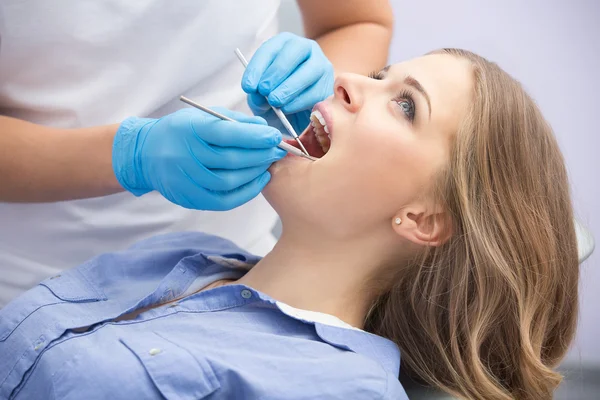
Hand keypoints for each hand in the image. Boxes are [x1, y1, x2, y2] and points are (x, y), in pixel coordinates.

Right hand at [112, 108, 285, 210]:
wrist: (146, 154)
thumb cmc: (181, 132)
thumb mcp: (203, 117)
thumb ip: (234, 121)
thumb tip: (264, 128)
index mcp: (190, 130)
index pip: (227, 134)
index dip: (255, 137)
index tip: (275, 136)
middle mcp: (185, 155)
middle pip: (231, 159)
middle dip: (260, 155)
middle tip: (277, 150)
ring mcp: (186, 179)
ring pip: (229, 181)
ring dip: (255, 174)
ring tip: (268, 164)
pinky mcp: (189, 198)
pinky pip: (223, 200)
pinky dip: (246, 192)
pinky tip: (258, 181)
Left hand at [241, 32, 333, 133]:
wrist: (298, 117)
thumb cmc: (277, 101)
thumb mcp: (261, 98)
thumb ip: (257, 96)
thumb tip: (259, 96)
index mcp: (284, 44)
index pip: (269, 49)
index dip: (257, 68)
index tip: (248, 87)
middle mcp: (305, 48)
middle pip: (292, 53)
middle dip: (276, 73)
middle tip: (264, 91)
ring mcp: (321, 65)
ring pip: (309, 70)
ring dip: (289, 86)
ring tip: (275, 101)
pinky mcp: (330, 84)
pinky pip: (317, 90)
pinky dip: (300, 100)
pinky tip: (287, 108)